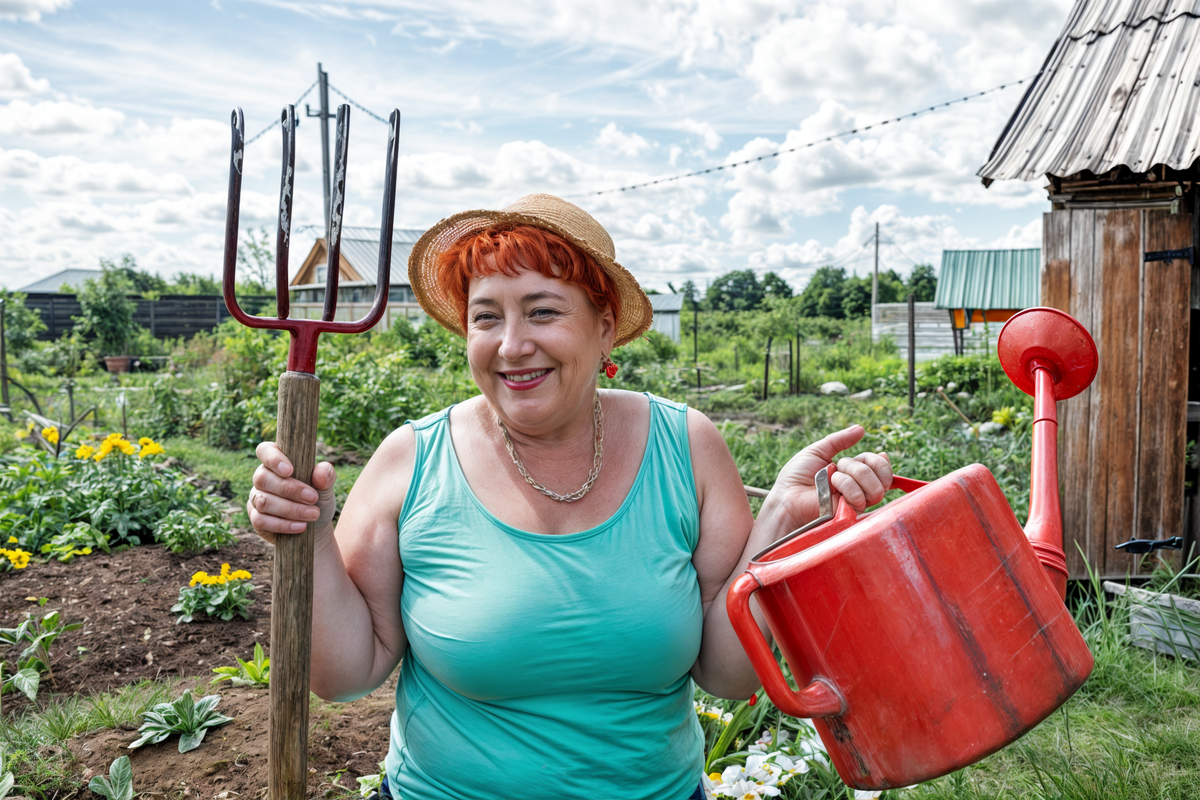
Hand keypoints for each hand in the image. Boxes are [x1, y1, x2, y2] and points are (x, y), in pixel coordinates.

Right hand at [248, 441, 337, 544]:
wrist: (316, 527)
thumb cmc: (318, 500)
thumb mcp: (326, 488)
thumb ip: (326, 477)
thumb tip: (321, 471)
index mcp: (277, 462)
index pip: (264, 450)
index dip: (273, 458)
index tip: (290, 470)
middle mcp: (262, 478)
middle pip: (263, 478)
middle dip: (290, 489)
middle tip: (314, 498)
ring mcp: (256, 498)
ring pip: (263, 501)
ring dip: (290, 509)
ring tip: (313, 514)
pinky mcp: (256, 519)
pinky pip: (261, 521)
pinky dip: (283, 525)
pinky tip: (301, 526)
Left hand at [765, 425, 892, 530]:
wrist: (786, 496)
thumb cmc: (796, 476)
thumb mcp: (817, 451)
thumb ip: (839, 440)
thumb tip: (861, 429)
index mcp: (853, 472)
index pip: (881, 466)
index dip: (880, 461)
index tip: (875, 456)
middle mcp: (859, 488)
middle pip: (882, 473)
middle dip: (861, 466)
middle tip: (840, 468)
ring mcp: (857, 501)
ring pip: (876, 485)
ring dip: (852, 476)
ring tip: (832, 480)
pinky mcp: (852, 512)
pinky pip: (861, 495)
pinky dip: (847, 487)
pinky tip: (833, 490)